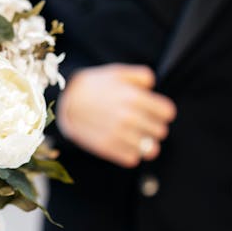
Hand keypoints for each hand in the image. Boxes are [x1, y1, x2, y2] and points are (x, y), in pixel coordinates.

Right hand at [58, 64, 176, 167]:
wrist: (64, 100)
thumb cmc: (94, 85)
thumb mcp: (117, 72)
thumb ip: (141, 75)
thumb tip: (152, 87)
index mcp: (134, 97)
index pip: (167, 113)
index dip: (162, 112)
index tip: (154, 112)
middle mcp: (129, 117)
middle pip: (160, 131)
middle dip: (154, 127)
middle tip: (143, 124)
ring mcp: (118, 134)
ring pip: (150, 149)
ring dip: (145, 143)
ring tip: (137, 138)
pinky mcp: (106, 147)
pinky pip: (132, 159)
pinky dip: (131, 154)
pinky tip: (124, 145)